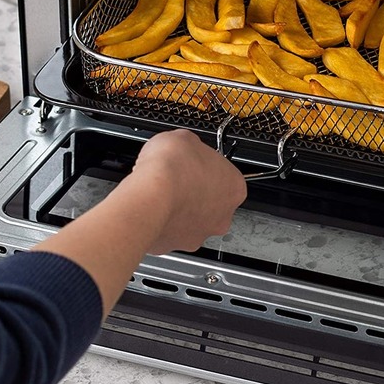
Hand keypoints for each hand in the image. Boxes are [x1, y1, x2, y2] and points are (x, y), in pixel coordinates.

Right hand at [119, 129, 246, 254]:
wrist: (149, 195)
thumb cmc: (172, 168)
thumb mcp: (185, 138)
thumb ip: (192, 146)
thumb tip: (185, 146)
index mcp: (235, 188)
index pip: (226, 176)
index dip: (206, 168)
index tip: (194, 164)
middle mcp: (222, 216)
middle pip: (212, 203)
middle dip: (195, 193)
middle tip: (177, 180)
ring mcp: (199, 233)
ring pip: (191, 221)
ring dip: (179, 209)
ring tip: (161, 193)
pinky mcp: (174, 245)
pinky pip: (168, 232)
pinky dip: (160, 222)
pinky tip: (151, 207)